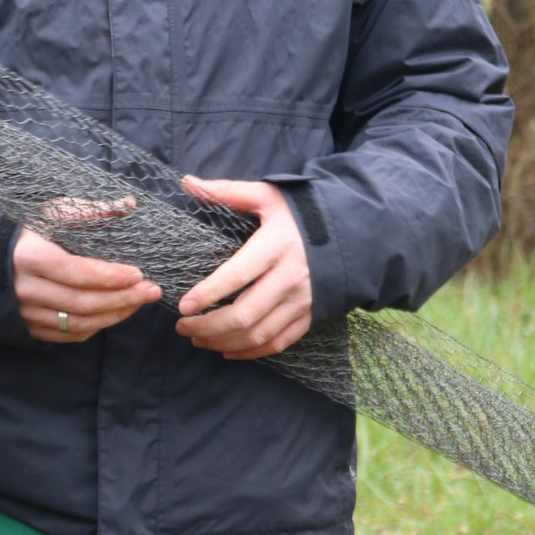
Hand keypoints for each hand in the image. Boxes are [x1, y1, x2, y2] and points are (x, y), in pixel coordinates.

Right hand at [14, 207, 160, 344]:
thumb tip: (128, 205)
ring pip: (78, 323)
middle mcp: (24, 289)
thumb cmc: (31, 229)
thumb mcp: (54, 211)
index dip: (110, 277)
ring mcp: (26, 312)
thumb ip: (90, 210)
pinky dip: (97, 326)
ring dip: (115, 315)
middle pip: (82, 302)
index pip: (76, 272)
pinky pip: (70, 335)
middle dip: (123, 299)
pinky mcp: (30, 328)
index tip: (139, 274)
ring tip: (140, 302)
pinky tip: (116, 313)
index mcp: (29, 256)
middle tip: (151, 291)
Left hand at [175, 176, 311, 358]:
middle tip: (182, 326)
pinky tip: (227, 349)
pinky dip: (251, 352)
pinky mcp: (310, 315)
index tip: (183, 305)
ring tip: (197, 338)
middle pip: (245, 314)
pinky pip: (278, 342)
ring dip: (223, 341)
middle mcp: (289, 278)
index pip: (237, 275)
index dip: (209, 293)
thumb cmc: (302, 212)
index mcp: (275, 246)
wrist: (351, 232)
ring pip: (258, 334)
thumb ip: (228, 191)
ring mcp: (301, 301)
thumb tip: (188, 182)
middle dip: (208, 326)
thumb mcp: (268, 195)